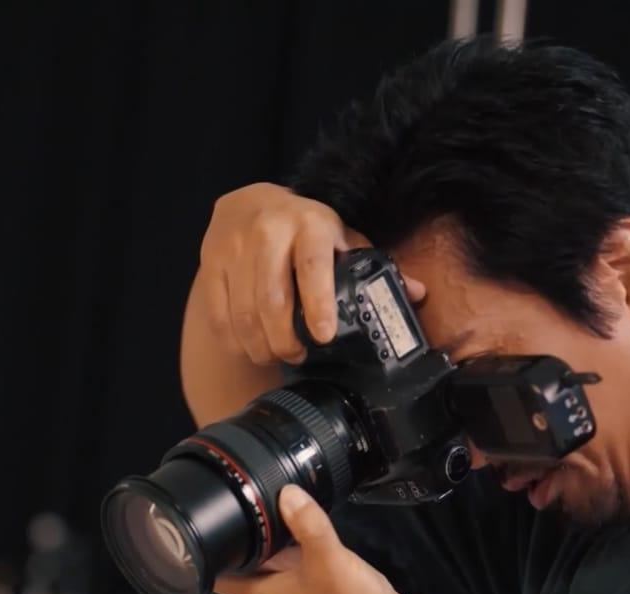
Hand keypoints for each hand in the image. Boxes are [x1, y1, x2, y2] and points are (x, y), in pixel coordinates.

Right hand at [198, 182, 425, 365]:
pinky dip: (233, 340)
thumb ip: (372, 265)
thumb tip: (418, 293)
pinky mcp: (210, 262)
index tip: (324, 335)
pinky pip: (218, 313)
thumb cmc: (304, 228)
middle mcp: (269, 231)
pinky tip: (248, 346)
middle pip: (273, 299)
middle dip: (285, 339)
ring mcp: (234, 247)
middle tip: (297, 354)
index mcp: (310, 224)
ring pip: (244, 311)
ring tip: (274, 355)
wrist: (247, 203)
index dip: (319, 303)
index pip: (313, 266)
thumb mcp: (339, 236)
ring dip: (259, 345)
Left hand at [213, 484, 408, 593]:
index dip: (202, 551)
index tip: (198, 524)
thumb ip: (308, 524)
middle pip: (239, 559)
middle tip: (233, 499)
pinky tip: (297, 516)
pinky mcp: (310, 579)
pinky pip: (290, 554)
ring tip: (262, 500)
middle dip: (234, 533)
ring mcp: (290, 586)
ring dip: (264, 534)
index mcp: (260, 593)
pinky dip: (289, 537)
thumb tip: (288, 493)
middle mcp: (270, 591)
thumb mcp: (328, 560)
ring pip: (265, 554)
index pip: (215, 575)